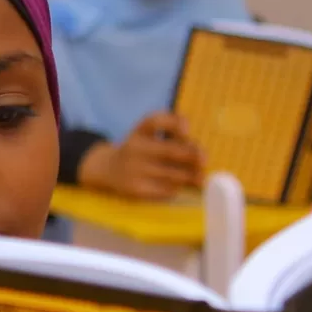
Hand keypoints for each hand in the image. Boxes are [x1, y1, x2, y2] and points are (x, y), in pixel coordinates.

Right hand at [82, 112, 203, 200]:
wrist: (108, 170)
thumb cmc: (139, 150)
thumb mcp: (149, 132)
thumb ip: (174, 128)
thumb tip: (197, 149)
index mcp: (140, 131)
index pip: (156, 121)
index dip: (176, 124)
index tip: (187, 131)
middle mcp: (135, 148)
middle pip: (172, 151)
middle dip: (194, 157)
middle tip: (204, 162)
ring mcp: (134, 169)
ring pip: (174, 174)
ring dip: (190, 176)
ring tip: (198, 178)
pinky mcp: (135, 189)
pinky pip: (166, 190)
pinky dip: (176, 188)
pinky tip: (176, 186)